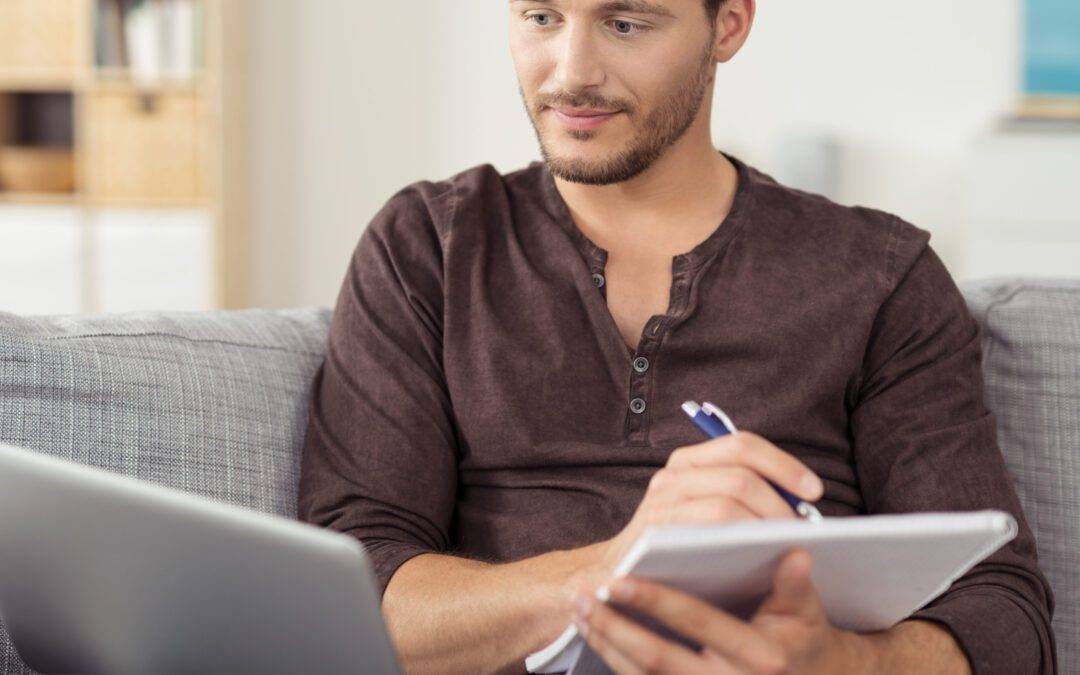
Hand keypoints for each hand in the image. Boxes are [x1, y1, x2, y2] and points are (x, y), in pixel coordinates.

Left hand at [572, 548, 867, 673]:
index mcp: (760, 658)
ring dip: (605, 642)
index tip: (617, 580)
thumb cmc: (802, 636)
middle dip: (613, 628)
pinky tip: (592, 630)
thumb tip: (796, 553)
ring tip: (576, 608)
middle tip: (580, 595)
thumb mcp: (808, 612)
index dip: (655, 602)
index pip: (698, 624)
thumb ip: (796, 584)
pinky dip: (613, 657)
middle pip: (658, 660)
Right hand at [596, 431, 823, 575]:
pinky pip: (706, 535)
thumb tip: (803, 501)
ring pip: (727, 505)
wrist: (619, 575)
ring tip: (783, 548)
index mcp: (689, 461)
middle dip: (780, 505)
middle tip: (801, 533)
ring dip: (763, 527)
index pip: (742, 445)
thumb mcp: (707, 509)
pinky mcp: (655, 536)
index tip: (815, 491)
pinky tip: (756, 561)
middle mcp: (672, 476)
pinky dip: (738, 545)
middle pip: (741, 476)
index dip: (783, 464)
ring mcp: (660, 505)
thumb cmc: (681, 546)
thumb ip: (743, 495)